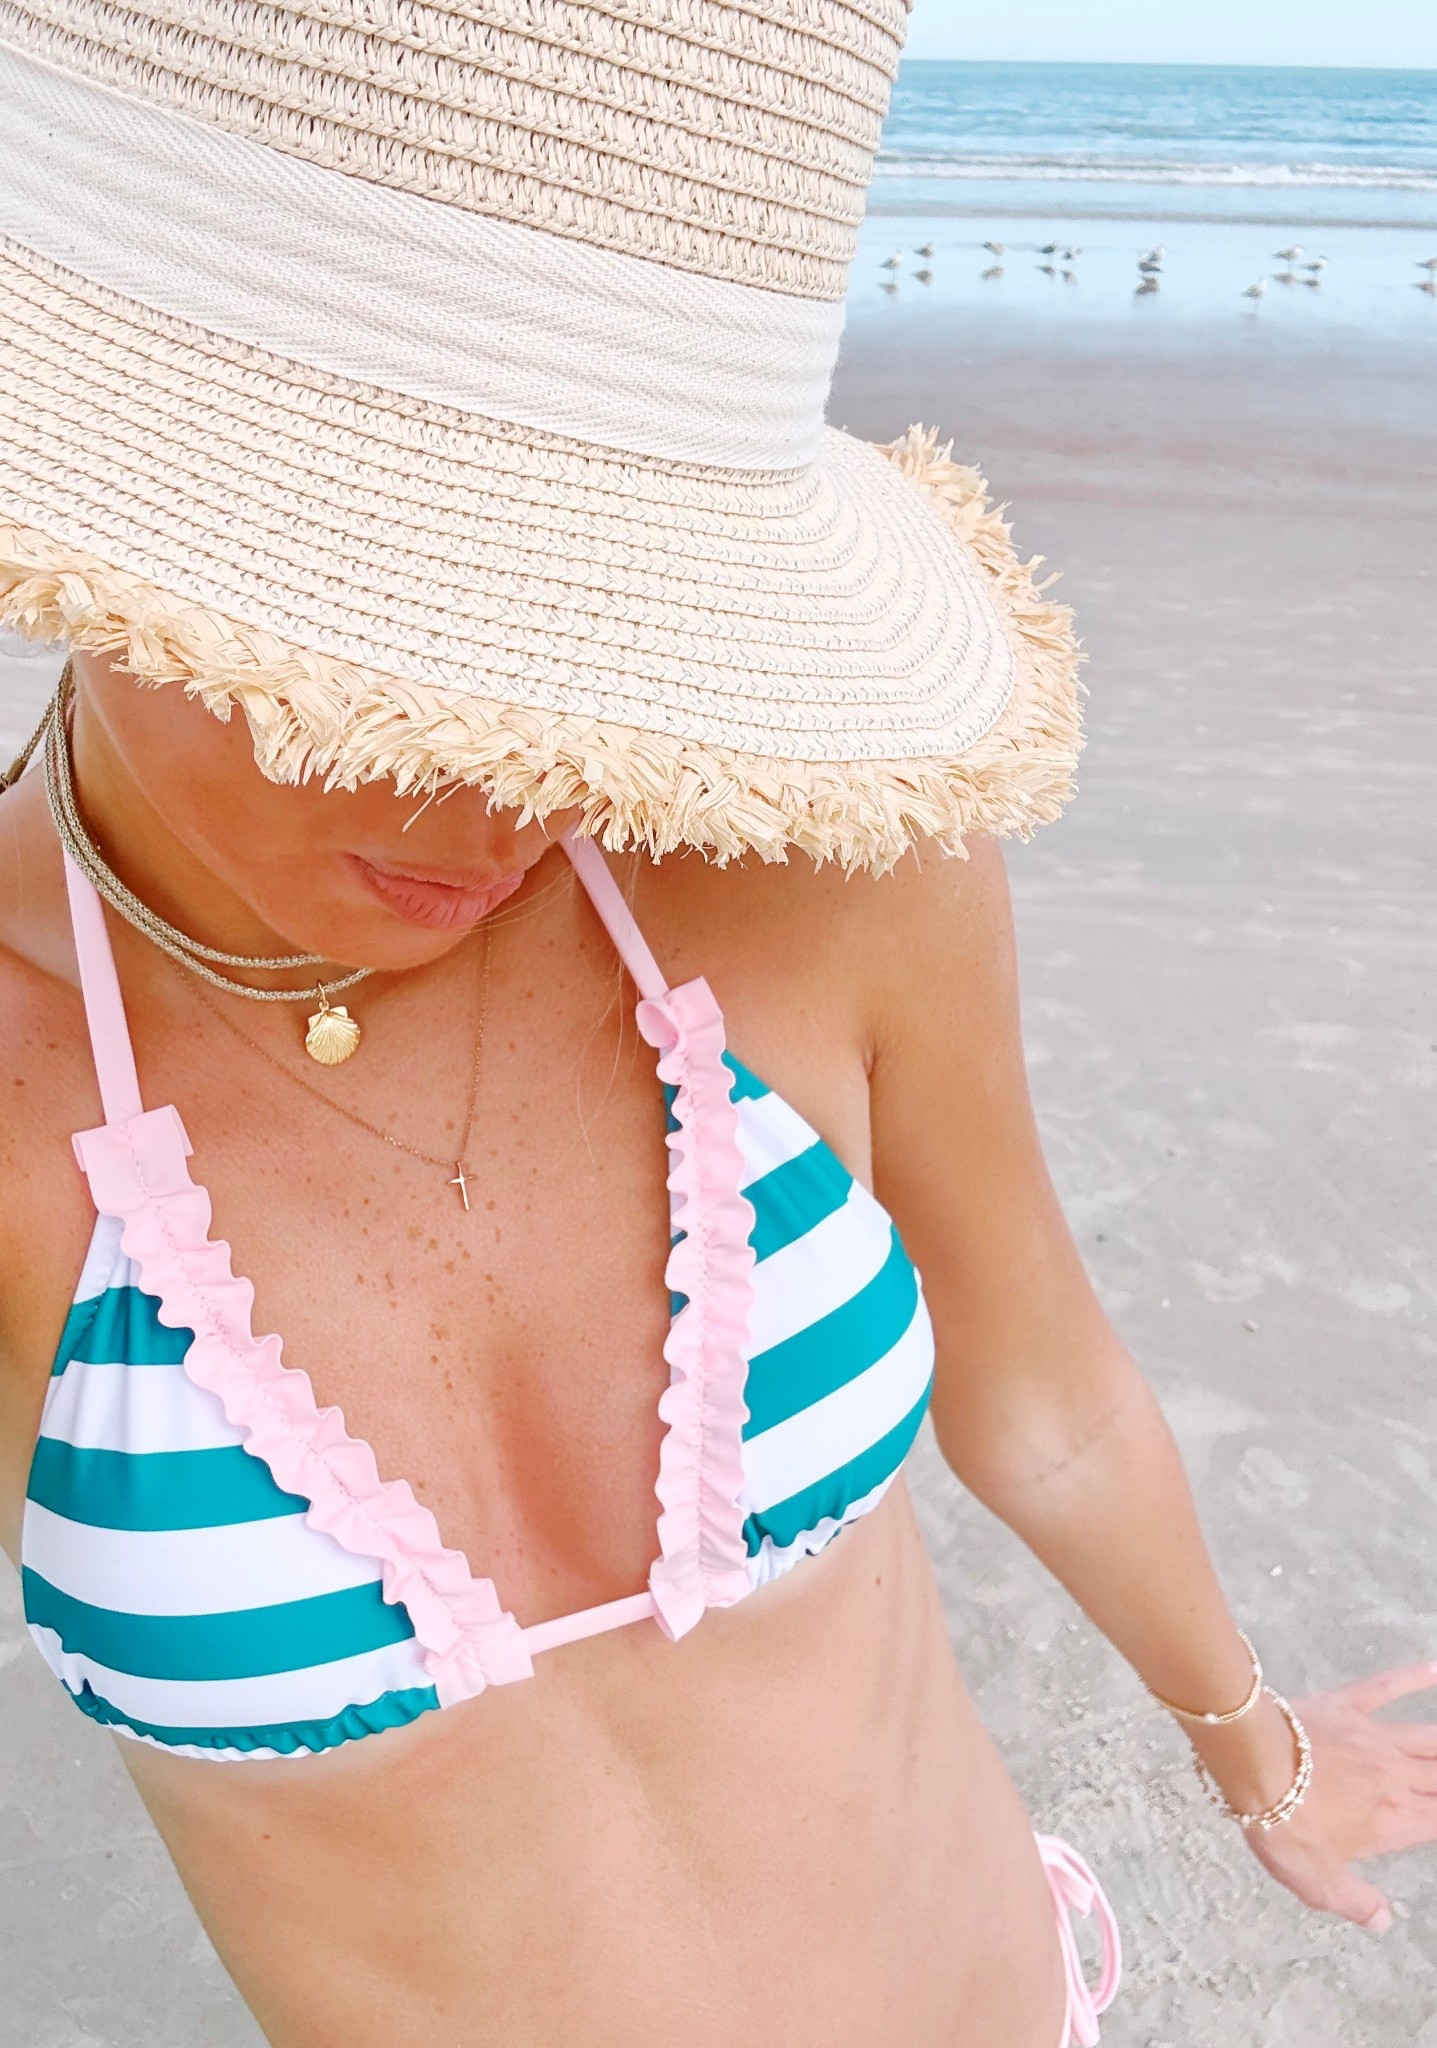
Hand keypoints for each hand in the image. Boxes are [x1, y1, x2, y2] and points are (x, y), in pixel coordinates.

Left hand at [1241, 1663, 1436, 1930]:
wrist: (1254, 1764)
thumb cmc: (1285, 1825)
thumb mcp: (1318, 1883)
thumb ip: (1357, 1903)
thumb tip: (1384, 1923)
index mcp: (1396, 1822)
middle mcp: (1397, 1778)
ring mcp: (1375, 1737)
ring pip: (1432, 1737)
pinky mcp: (1348, 1706)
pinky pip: (1387, 1687)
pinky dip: (1414, 1675)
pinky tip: (1434, 1668)